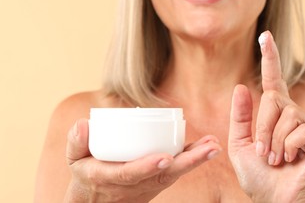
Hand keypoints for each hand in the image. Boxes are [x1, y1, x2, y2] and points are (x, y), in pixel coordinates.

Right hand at [65, 119, 221, 201]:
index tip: (166, 157)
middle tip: (210, 148)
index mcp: (113, 178)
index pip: (132, 173)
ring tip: (214, 144)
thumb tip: (85, 124)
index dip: (148, 166)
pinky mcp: (157, 180)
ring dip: (196, 160)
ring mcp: (149, 183)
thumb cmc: (86, 174)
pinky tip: (207, 146)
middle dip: (189, 162)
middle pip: (165, 174)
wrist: (98, 201)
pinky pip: (177, 170)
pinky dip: (193, 159)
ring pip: (176, 172)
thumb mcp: (75, 159)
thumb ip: (76, 141)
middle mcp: (136, 184)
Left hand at [228, 31, 304, 201]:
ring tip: (274, 159)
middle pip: (274, 98)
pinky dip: (286, 148)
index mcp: (276, 114)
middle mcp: (295, 115)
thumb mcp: (240, 144)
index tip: (265, 36)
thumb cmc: (258, 175)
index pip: (275, 80)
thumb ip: (240, 117)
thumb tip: (241, 86)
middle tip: (262, 151)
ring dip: (272, 140)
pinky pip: (299, 130)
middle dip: (261, 126)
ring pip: (286, 114)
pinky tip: (289, 161)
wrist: (273, 201)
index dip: (270, 58)